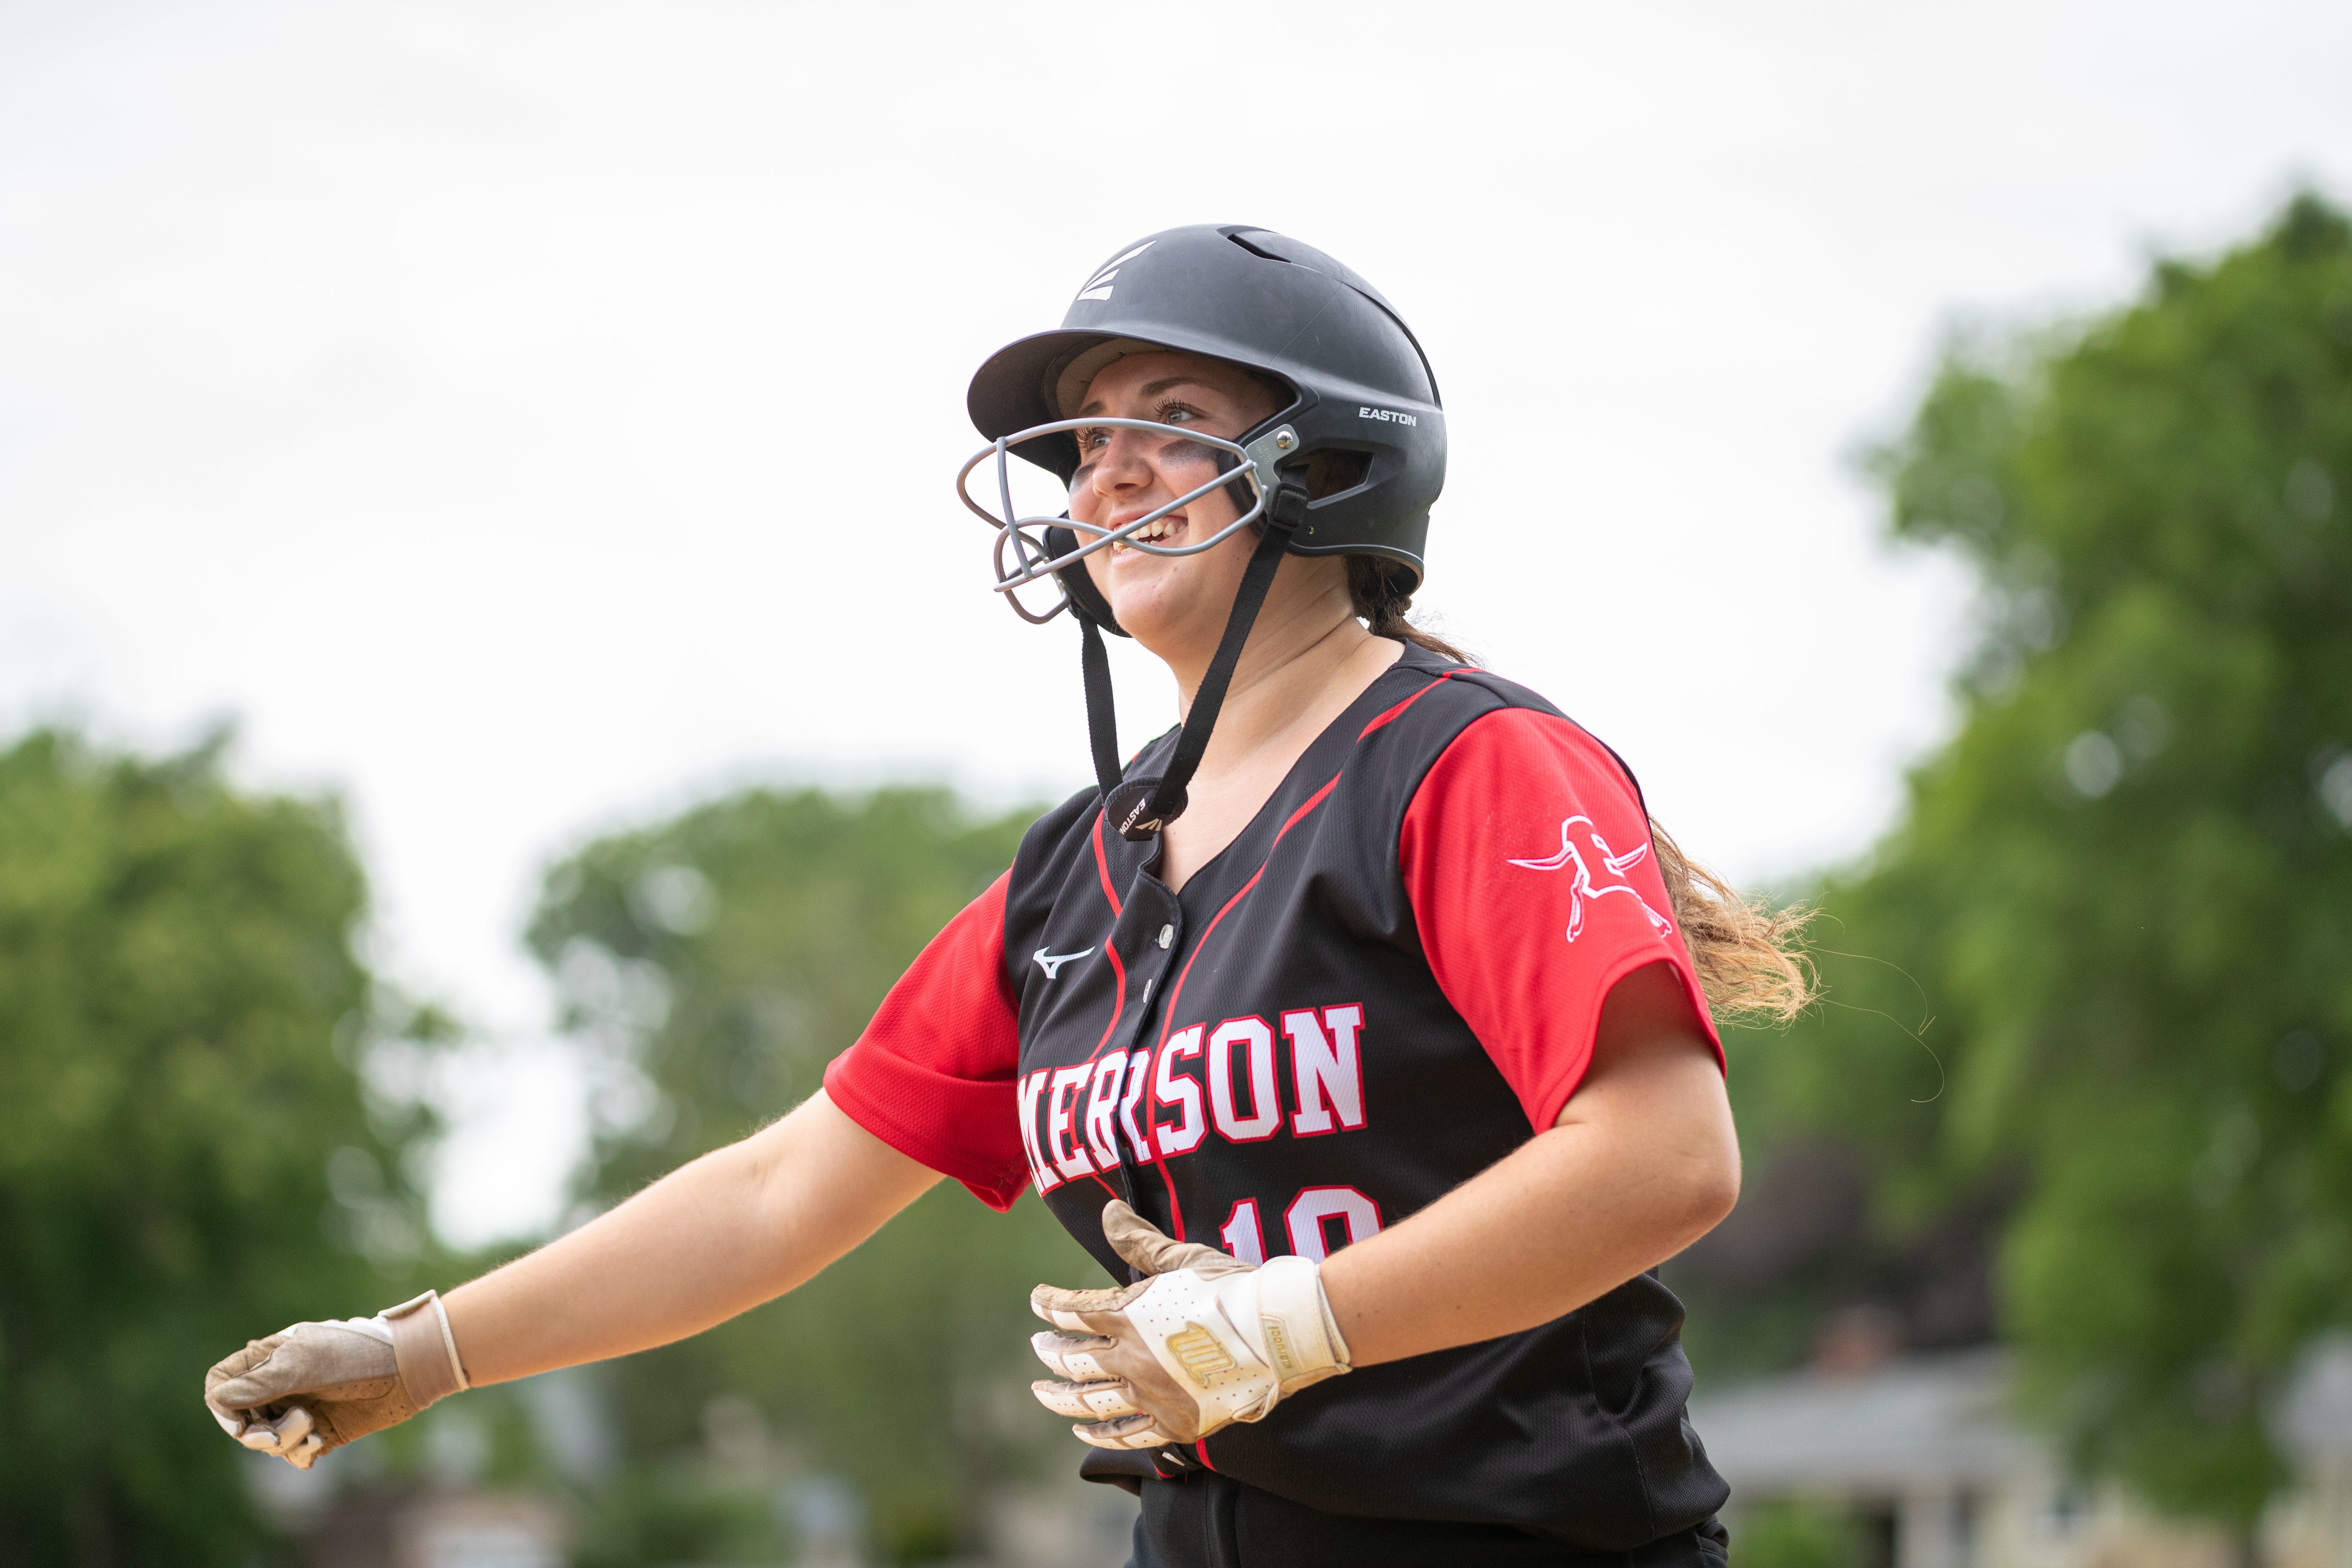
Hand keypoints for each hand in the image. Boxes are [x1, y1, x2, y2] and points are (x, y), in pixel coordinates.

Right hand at [203, 1291, 467, 1468]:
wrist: (407, 1369)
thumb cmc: (356, 1356)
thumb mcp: (302, 1364)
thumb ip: (258, 1382)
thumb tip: (217, 1398)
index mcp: (270, 1359)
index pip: (222, 1384)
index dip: (223, 1408)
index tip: (240, 1424)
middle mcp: (280, 1386)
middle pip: (240, 1421)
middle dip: (254, 1433)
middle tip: (274, 1435)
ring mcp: (300, 1409)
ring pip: (267, 1441)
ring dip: (284, 1441)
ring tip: (311, 1427)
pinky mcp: (321, 1431)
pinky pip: (295, 1455)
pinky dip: (302, 1454)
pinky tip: (320, 1443)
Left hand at [1028, 1201, 1349, 1449]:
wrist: (1277, 1333)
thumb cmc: (1233, 1288)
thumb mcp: (1183, 1258)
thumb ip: (1140, 1241)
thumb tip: (1107, 1211)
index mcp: (1128, 1315)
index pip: (1073, 1310)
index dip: (1050, 1304)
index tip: (1036, 1300)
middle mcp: (1130, 1359)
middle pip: (1074, 1360)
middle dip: (1049, 1352)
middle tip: (1037, 1346)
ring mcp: (1151, 1395)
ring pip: (1091, 1401)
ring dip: (1061, 1397)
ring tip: (1043, 1392)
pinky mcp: (1174, 1423)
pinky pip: (1127, 1435)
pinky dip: (1101, 1434)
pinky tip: (1084, 1430)